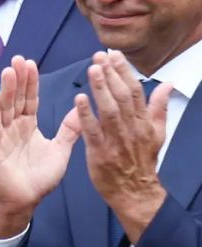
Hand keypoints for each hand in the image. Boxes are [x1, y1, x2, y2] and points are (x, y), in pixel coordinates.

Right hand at [0, 57, 81, 238]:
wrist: (24, 201)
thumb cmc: (39, 178)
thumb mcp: (60, 150)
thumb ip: (69, 129)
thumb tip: (83, 108)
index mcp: (28, 126)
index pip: (30, 99)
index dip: (31, 82)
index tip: (31, 63)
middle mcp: (13, 127)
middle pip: (16, 99)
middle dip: (18, 79)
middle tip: (19, 58)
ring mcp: (1, 136)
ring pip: (4, 108)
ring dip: (6, 90)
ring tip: (9, 71)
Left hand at [78, 51, 169, 243]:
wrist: (135, 192)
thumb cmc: (143, 160)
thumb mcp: (157, 133)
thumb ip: (159, 107)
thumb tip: (167, 84)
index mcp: (145, 122)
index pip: (135, 91)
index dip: (124, 71)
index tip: (113, 54)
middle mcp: (132, 129)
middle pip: (122, 97)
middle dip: (111, 74)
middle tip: (99, 55)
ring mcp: (116, 141)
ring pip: (109, 110)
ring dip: (100, 89)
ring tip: (92, 69)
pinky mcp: (101, 153)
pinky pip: (93, 131)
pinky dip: (86, 115)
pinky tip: (79, 99)